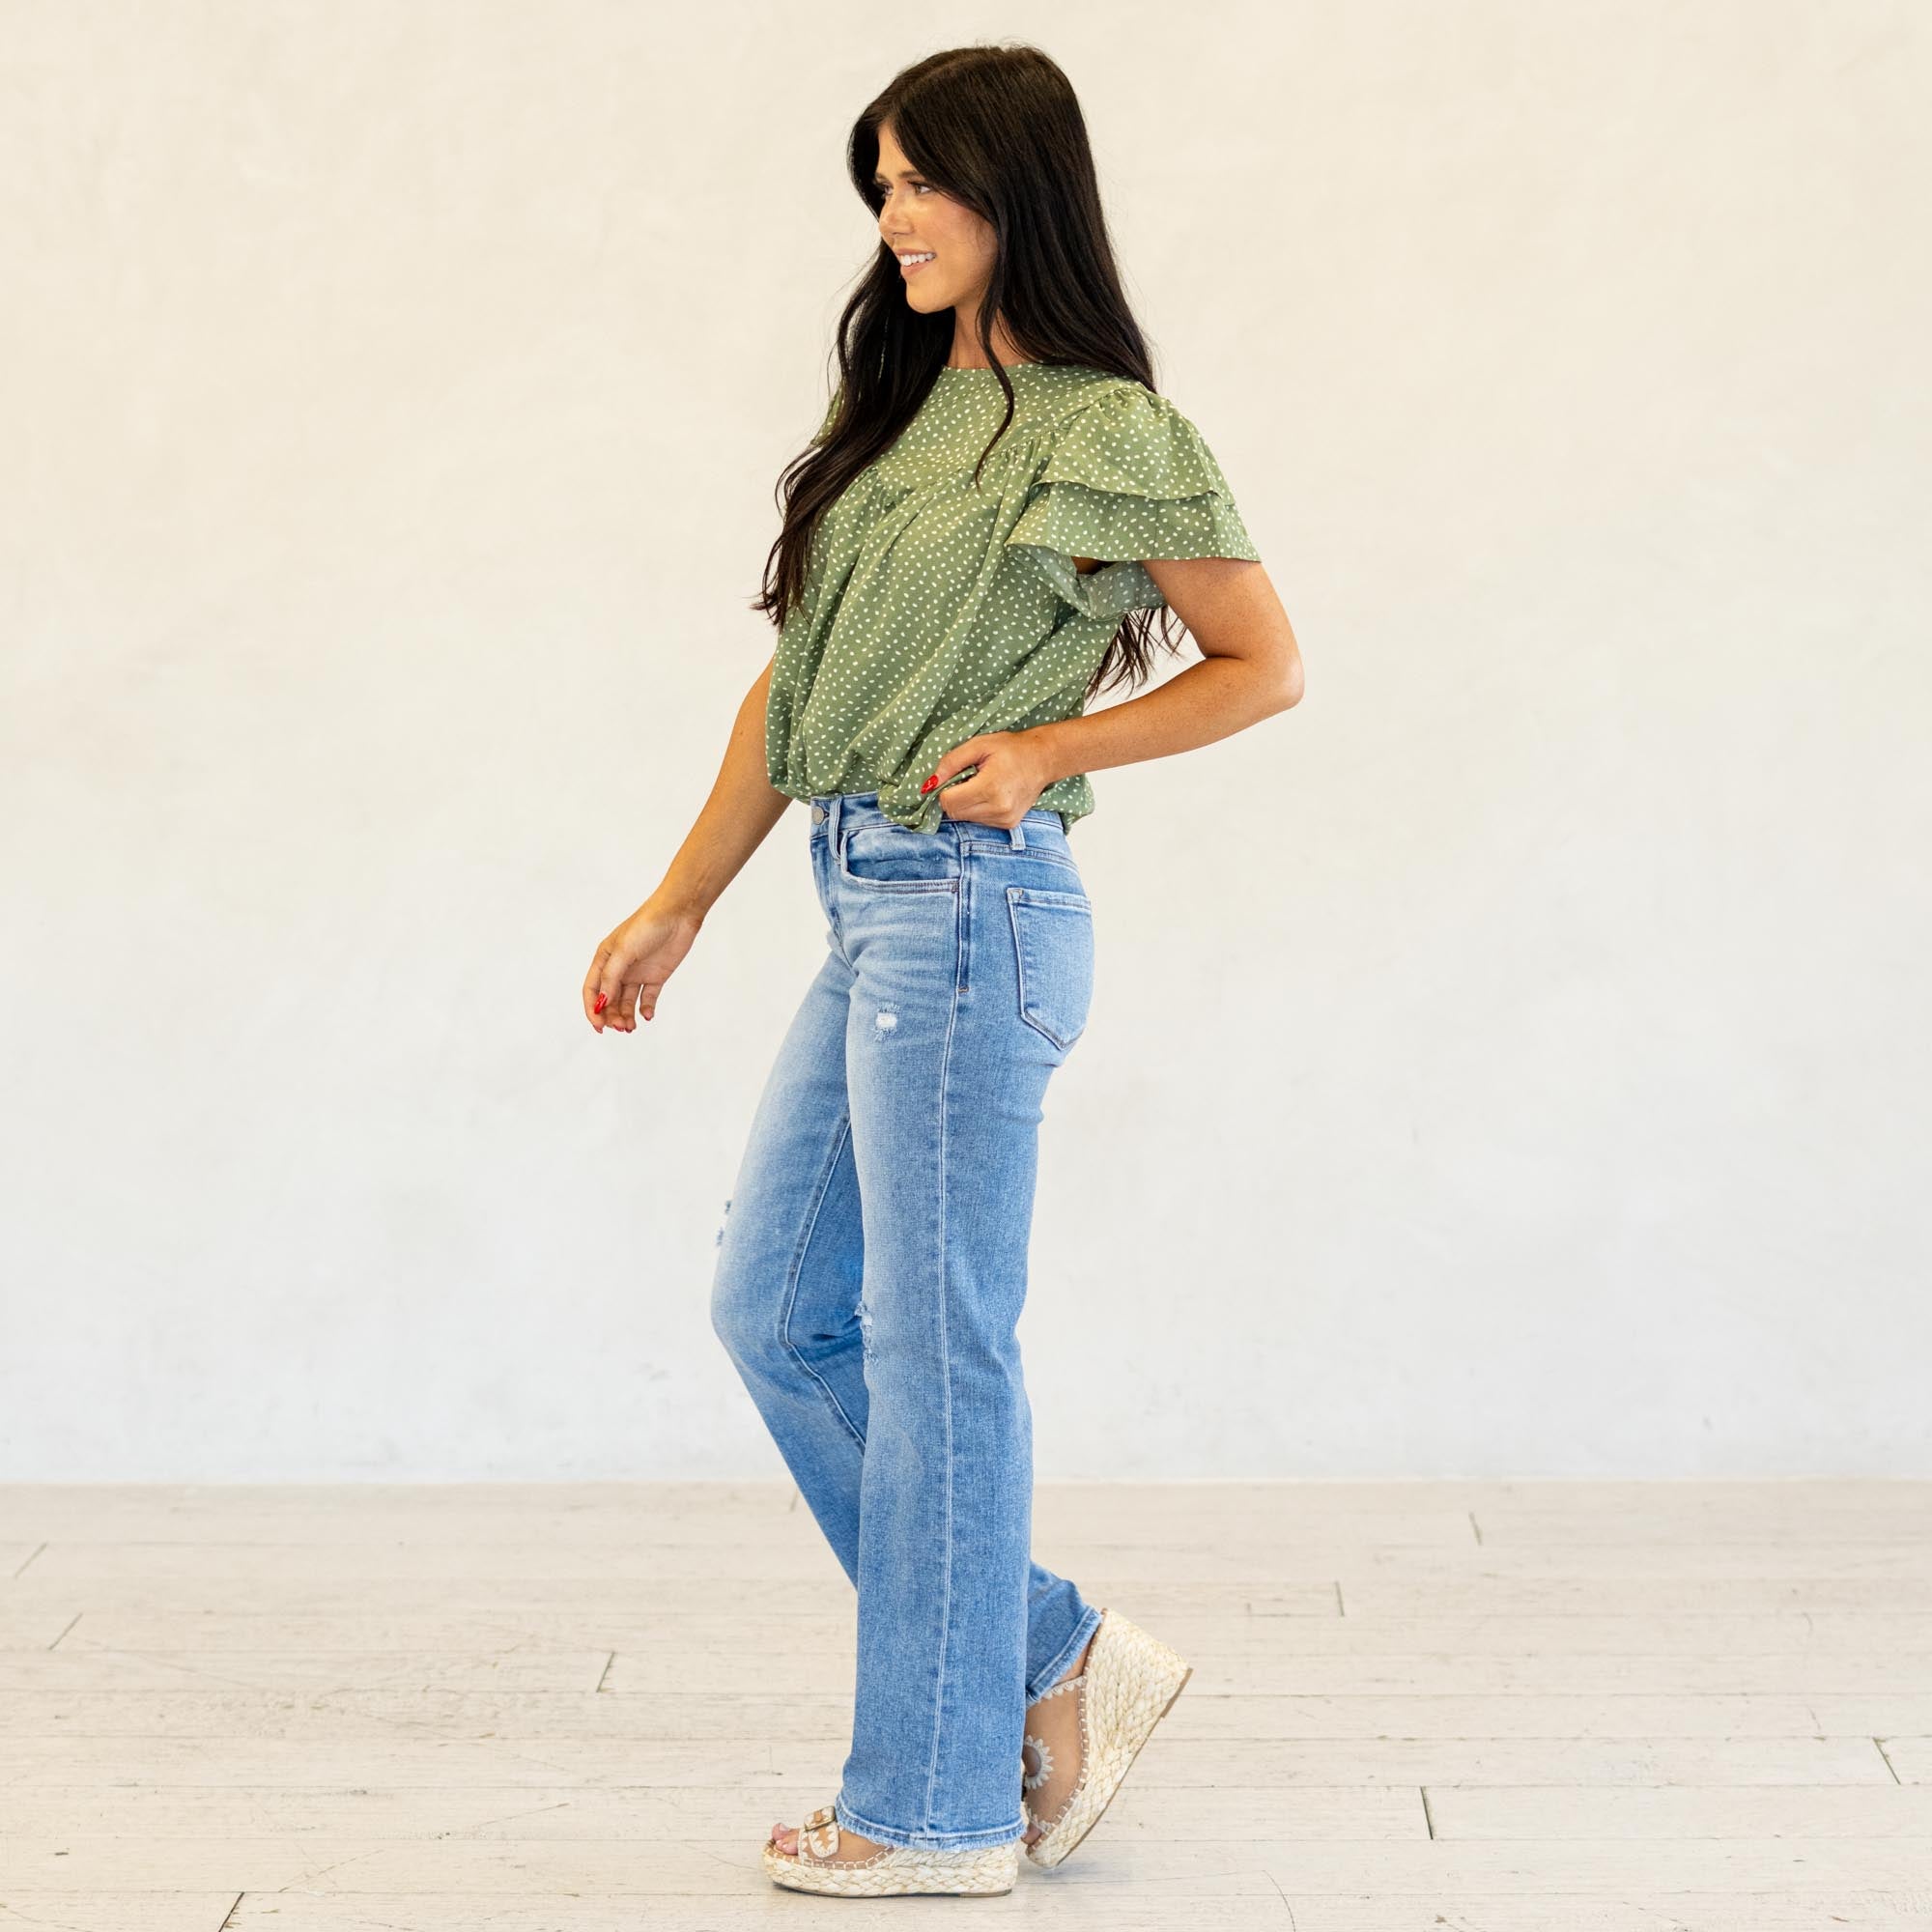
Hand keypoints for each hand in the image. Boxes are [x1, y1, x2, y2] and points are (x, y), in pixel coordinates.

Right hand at [582, 895, 702, 1032]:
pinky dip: (646, 1009)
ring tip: (631, 1026)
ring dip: (626, 1015)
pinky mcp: (656, 976)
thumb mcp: (624, 951)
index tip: (599, 1026)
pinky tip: (647, 1016)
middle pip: (609, 999)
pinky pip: (647, 998)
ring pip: (626, 1001)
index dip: (592, 1009)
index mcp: (604, 959)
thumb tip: (601, 1002)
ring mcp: (638, 973)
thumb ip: (611, 977)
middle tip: (621, 1027)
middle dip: (611, 1016)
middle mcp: (619, 968)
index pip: (592, 989)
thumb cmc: (646, 925)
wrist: (678, 914)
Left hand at [921, 730, 1055, 829]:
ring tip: (983, 784)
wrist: (1043, 759)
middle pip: (955, 813)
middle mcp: (998, 809)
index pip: (948, 802)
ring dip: (967, 803)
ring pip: (966, 818)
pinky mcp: (1009, 824)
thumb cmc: (1011, 749)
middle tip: (969, 779)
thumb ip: (950, 762)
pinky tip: (992, 794)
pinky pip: (980, 821)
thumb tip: (930, 782)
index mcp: (990, 788)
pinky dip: (979, 809)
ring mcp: (1005, 819)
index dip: (945, 789)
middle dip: (955, 796)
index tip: (955, 777)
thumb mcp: (978, 745)